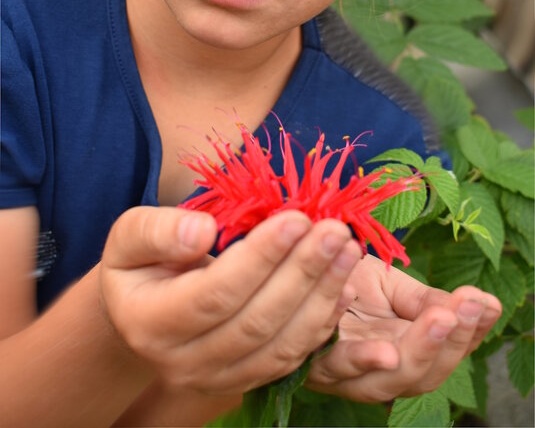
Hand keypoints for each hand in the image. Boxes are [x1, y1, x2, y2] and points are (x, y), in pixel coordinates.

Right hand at [100, 206, 360, 394]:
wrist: (142, 309)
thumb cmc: (139, 262)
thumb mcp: (131, 236)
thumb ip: (159, 231)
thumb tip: (203, 232)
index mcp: (150, 324)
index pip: (215, 293)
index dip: (260, 258)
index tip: (296, 219)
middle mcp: (184, 363)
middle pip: (256, 321)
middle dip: (303, 272)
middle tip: (334, 229)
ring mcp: (218, 378)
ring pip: (281, 343)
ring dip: (323, 294)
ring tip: (348, 249)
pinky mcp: (247, 379)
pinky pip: (293, 357)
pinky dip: (324, 321)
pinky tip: (345, 284)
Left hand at [307, 254, 501, 400]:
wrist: (296, 268)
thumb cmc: (345, 281)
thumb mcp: (392, 287)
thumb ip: (427, 301)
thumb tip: (479, 303)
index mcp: (403, 353)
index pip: (445, 353)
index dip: (469, 334)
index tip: (484, 303)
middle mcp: (376, 373)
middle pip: (419, 375)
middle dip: (444, 344)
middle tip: (460, 311)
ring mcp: (343, 373)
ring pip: (382, 378)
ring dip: (410, 350)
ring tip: (435, 321)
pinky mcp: (310, 361)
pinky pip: (329, 356)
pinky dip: (347, 336)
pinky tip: (353, 299)